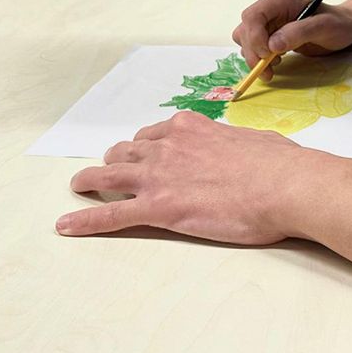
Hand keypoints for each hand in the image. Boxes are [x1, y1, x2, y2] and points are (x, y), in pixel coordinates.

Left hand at [56, 111, 313, 243]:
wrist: (284, 185)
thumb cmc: (279, 163)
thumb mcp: (255, 140)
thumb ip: (237, 144)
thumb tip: (247, 151)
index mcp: (193, 126)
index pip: (156, 132)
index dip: (146, 144)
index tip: (144, 151)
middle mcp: (169, 145)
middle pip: (127, 150)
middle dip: (116, 158)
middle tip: (111, 169)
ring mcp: (159, 175)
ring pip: (109, 175)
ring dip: (90, 180)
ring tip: (79, 186)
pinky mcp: (157, 208)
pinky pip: (110, 214)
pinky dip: (85, 221)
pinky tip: (67, 226)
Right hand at [232, 0, 351, 80]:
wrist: (345, 27)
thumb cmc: (338, 24)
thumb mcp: (324, 27)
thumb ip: (299, 33)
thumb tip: (273, 45)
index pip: (253, 16)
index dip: (254, 37)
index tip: (268, 55)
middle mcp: (271, 7)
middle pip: (245, 28)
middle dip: (253, 51)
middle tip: (269, 69)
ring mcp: (269, 19)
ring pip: (245, 38)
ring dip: (254, 56)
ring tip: (275, 64)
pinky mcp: (269, 32)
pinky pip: (252, 45)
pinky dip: (259, 57)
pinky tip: (276, 61)